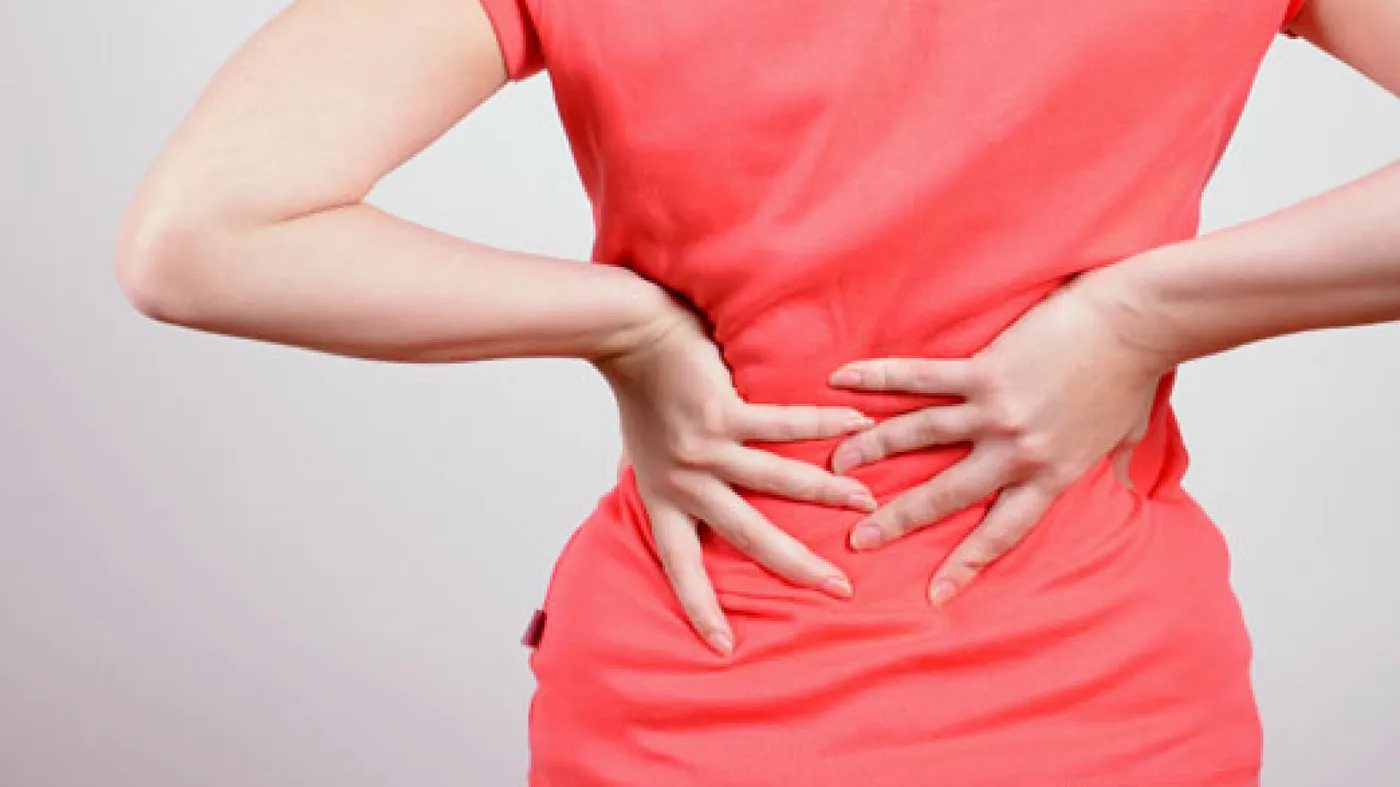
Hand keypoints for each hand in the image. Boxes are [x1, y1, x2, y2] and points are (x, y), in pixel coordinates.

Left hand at [594, 303, 877, 656]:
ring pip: (777, 483)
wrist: (630, 337)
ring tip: (867, 502)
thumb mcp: (641, 454)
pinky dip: (823, 425)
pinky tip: (857, 424)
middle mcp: (685, 482)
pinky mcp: (724, 414)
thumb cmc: (641, 393)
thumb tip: (658, 499)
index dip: (699, 606)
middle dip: (797, 565)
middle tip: (839, 589)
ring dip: (827, 492)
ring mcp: (705, 450)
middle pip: (747, 536)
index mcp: (664, 498)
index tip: (723, 646)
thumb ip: (658, 482)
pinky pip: (784, 426)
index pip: (680, 565)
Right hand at [826, 274, 1170, 606]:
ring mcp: (997, 413)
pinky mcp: (985, 372)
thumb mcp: (1122, 438)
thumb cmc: (1133, 375)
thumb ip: (1110, 466)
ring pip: (919, 437)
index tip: (933, 594)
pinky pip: (921, 379)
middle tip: (858, 537)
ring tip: (837, 464)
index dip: (966, 564)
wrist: (1139, 324)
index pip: (1000, 533)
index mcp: (1050, 476)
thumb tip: (1125, 484)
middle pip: (945, 494)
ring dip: (872, 450)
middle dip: (897, 519)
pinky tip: (843, 380)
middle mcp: (1017, 453)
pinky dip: (879, 378)